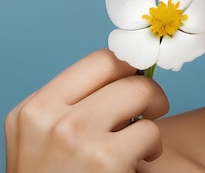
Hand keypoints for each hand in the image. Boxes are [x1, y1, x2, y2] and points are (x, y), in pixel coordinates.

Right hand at [5, 49, 168, 172]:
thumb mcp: (44, 142)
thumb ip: (74, 107)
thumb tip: (128, 71)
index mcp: (33, 109)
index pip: (98, 60)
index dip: (128, 68)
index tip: (138, 81)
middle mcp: (48, 118)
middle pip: (124, 71)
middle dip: (146, 88)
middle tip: (150, 109)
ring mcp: (75, 137)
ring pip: (141, 92)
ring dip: (153, 117)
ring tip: (143, 141)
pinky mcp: (106, 160)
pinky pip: (151, 132)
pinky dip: (153, 148)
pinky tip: (139, 164)